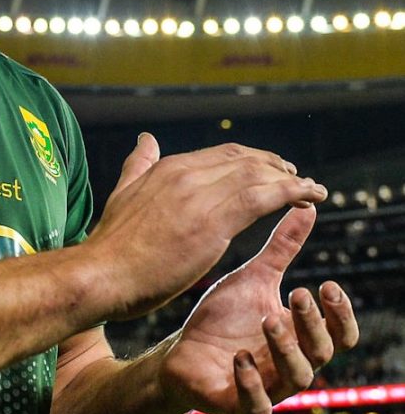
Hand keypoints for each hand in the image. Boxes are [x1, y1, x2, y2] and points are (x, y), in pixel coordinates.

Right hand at [87, 134, 329, 319]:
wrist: (101, 274)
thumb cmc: (112, 246)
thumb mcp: (124, 194)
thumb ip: (138, 165)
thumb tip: (145, 139)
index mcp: (167, 168)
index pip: (222, 154)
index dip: (253, 160)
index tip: (273, 170)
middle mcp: (186, 174)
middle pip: (245, 160)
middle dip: (276, 166)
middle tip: (297, 178)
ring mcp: (200, 195)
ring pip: (258, 176)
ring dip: (291, 180)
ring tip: (311, 189)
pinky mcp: (213, 222)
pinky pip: (263, 198)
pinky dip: (292, 193)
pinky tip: (309, 199)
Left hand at [157, 205, 359, 413]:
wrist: (180, 352)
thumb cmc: (223, 318)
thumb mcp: (253, 280)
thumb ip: (282, 250)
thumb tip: (308, 207)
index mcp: (299, 336)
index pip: (338, 332)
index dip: (340, 314)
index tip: (328, 285)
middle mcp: (291, 365)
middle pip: (321, 352)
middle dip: (312, 323)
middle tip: (295, 292)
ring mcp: (268, 388)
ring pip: (296, 378)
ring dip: (285, 348)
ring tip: (268, 320)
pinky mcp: (237, 405)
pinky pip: (257, 405)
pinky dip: (251, 383)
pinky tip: (239, 358)